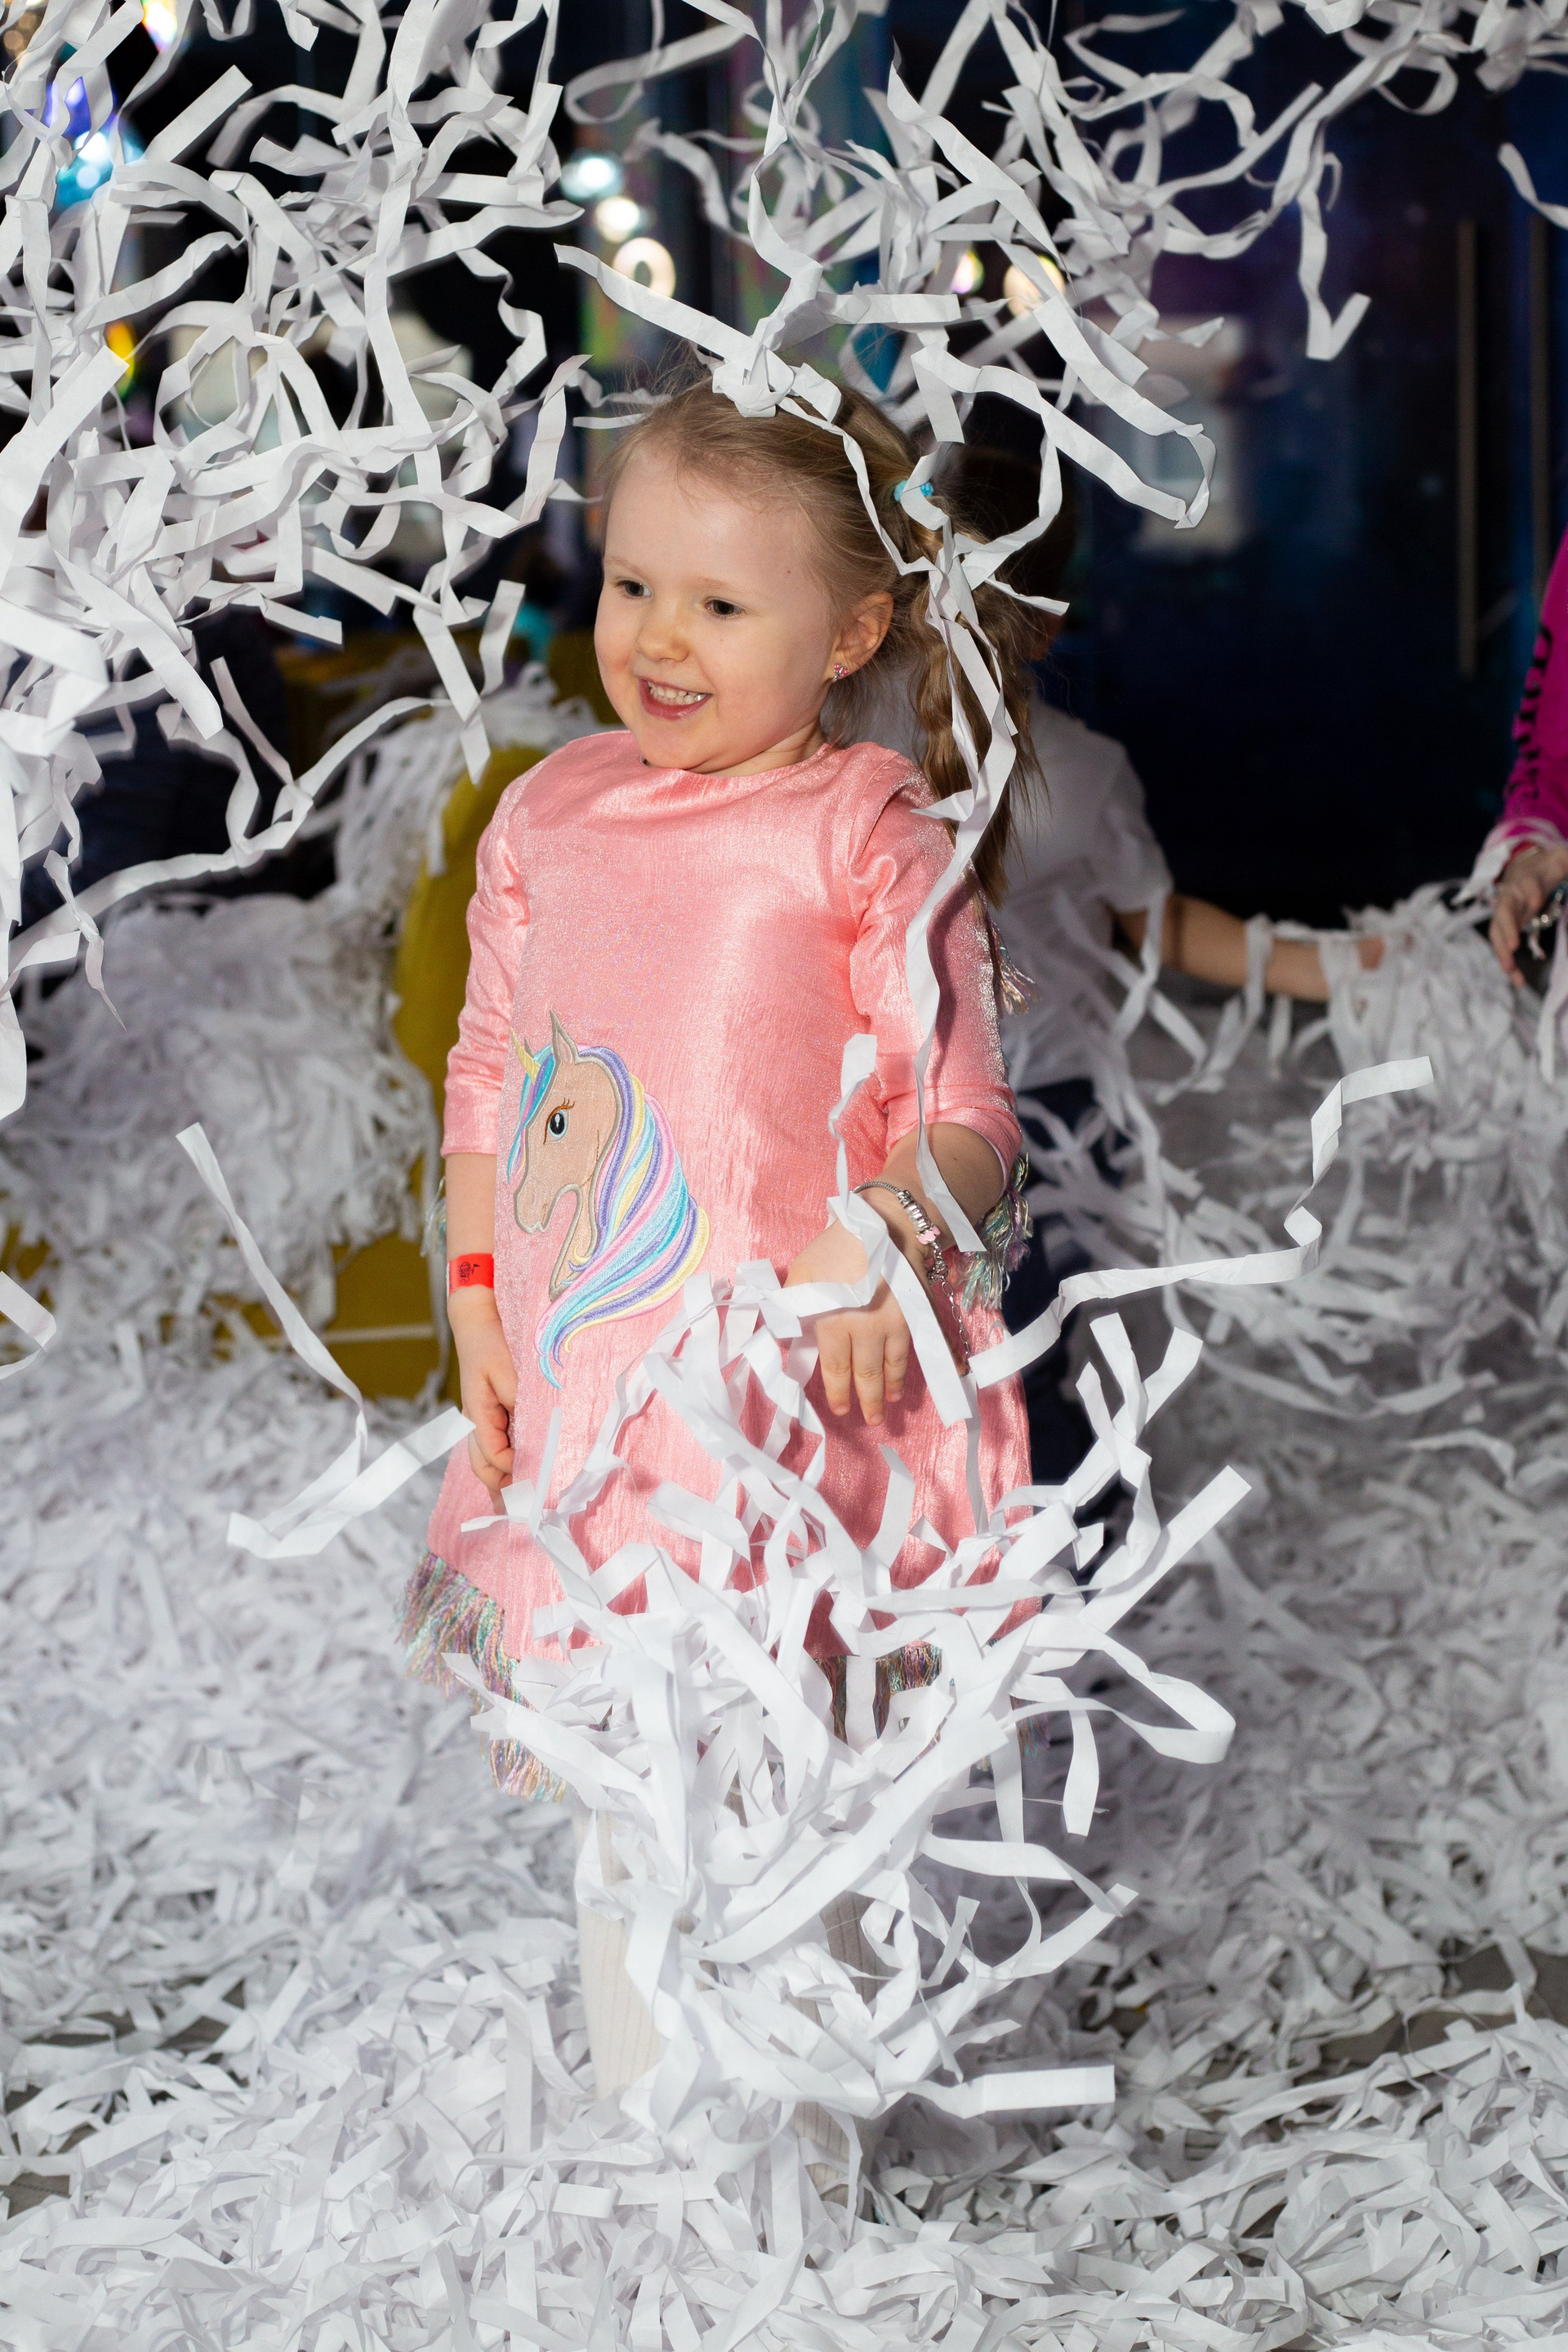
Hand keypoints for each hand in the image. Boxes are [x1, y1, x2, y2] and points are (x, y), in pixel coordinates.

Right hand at [448, 1286, 515, 1499]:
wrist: (478, 1320)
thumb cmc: (493, 1342)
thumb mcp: (507, 1371)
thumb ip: (518, 1404)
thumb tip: (531, 1438)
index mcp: (477, 1417)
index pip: (496, 1458)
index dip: (517, 1473)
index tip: (541, 1484)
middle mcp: (476, 1425)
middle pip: (487, 1470)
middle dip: (507, 1491)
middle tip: (534, 1512)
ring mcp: (483, 1423)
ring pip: (491, 1465)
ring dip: (507, 1484)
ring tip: (527, 1508)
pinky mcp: (493, 1418)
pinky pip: (498, 1450)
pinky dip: (509, 1468)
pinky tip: (522, 1482)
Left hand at [784, 1202, 964, 1426]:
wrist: (884, 1224)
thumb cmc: (836, 1248)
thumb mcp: (802, 1274)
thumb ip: (794, 1307)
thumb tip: (791, 1336)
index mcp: (834, 1324)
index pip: (836, 1368)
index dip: (838, 1391)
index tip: (841, 1409)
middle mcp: (867, 1331)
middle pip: (867, 1373)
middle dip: (869, 1399)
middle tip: (873, 1420)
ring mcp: (896, 1324)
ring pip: (895, 1363)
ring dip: (894, 1384)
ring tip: (894, 1400)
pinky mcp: (917, 1313)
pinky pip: (926, 1343)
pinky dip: (938, 1360)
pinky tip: (948, 1373)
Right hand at [1490, 844, 1567, 985]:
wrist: (1525, 871)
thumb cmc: (1545, 867)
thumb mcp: (1560, 859)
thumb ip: (1566, 860)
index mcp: (1526, 879)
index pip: (1527, 883)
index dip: (1529, 891)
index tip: (1535, 901)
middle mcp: (1510, 897)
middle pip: (1504, 912)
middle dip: (1507, 929)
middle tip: (1513, 947)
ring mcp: (1505, 914)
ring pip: (1498, 934)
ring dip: (1503, 953)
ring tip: (1511, 972)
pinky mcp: (1506, 930)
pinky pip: (1503, 948)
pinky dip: (1509, 965)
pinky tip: (1519, 982)